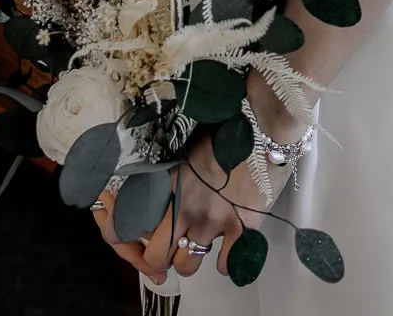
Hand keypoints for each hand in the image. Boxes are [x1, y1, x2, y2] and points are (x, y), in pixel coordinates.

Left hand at [91, 138, 277, 284]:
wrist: (263, 125)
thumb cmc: (228, 127)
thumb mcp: (187, 148)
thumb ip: (170, 176)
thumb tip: (158, 194)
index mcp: (168, 184)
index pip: (130, 227)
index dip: (129, 241)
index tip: (137, 240)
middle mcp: (186, 207)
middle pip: (156, 257)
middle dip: (161, 256)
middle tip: (171, 246)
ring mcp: (213, 220)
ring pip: (187, 265)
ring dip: (191, 257)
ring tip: (199, 242)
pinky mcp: (241, 228)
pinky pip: (226, 266)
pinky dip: (226, 260)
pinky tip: (229, 244)